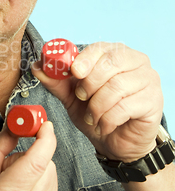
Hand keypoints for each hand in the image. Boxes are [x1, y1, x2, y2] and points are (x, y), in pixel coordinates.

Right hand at [0, 121, 56, 190]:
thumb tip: (16, 125)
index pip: (38, 160)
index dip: (45, 137)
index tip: (43, 124)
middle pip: (46, 164)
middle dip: (32, 155)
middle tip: (8, 165)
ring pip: (51, 176)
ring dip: (35, 172)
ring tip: (11, 187)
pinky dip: (38, 186)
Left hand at [32, 42, 162, 162]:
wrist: (115, 142)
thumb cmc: (96, 112)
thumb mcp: (71, 96)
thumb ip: (56, 81)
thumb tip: (37, 66)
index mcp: (116, 54)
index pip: (101, 48)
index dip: (85, 59)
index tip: (74, 72)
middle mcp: (136, 62)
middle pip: (111, 64)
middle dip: (90, 83)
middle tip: (82, 97)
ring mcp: (149, 80)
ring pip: (117, 87)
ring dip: (97, 105)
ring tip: (92, 116)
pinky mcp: (154, 101)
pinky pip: (126, 106)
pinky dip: (108, 119)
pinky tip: (104, 125)